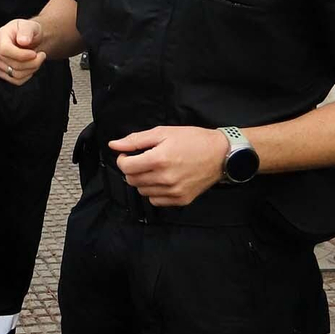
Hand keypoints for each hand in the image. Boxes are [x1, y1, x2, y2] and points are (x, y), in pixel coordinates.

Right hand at [0, 19, 46, 84]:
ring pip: (15, 74)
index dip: (21, 55)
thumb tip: (23, 41)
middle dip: (32, 62)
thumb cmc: (28, 32)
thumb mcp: (30, 26)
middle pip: (13, 64)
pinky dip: (27, 76)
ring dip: (31, 69)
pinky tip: (31, 67)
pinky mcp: (1, 72)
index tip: (34, 54)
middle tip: (42, 55)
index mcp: (0, 36)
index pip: (5, 50)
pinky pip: (16, 81)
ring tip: (37, 60)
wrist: (28, 40)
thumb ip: (27, 31)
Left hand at [109, 126, 230, 206]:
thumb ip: (135, 140)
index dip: (123, 160)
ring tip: (155, 169)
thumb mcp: (163, 132)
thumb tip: (113, 145)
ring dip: (143, 181)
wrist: (221, 154)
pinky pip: (156, 201)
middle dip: (132, 170)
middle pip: (132, 180)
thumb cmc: (193, 140)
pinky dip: (154, 192)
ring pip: (142, 191)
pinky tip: (163, 180)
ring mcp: (173, 191)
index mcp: (159, 159)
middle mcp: (165, 178)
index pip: (125, 167)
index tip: (128, 154)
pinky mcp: (181, 200)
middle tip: (143, 161)